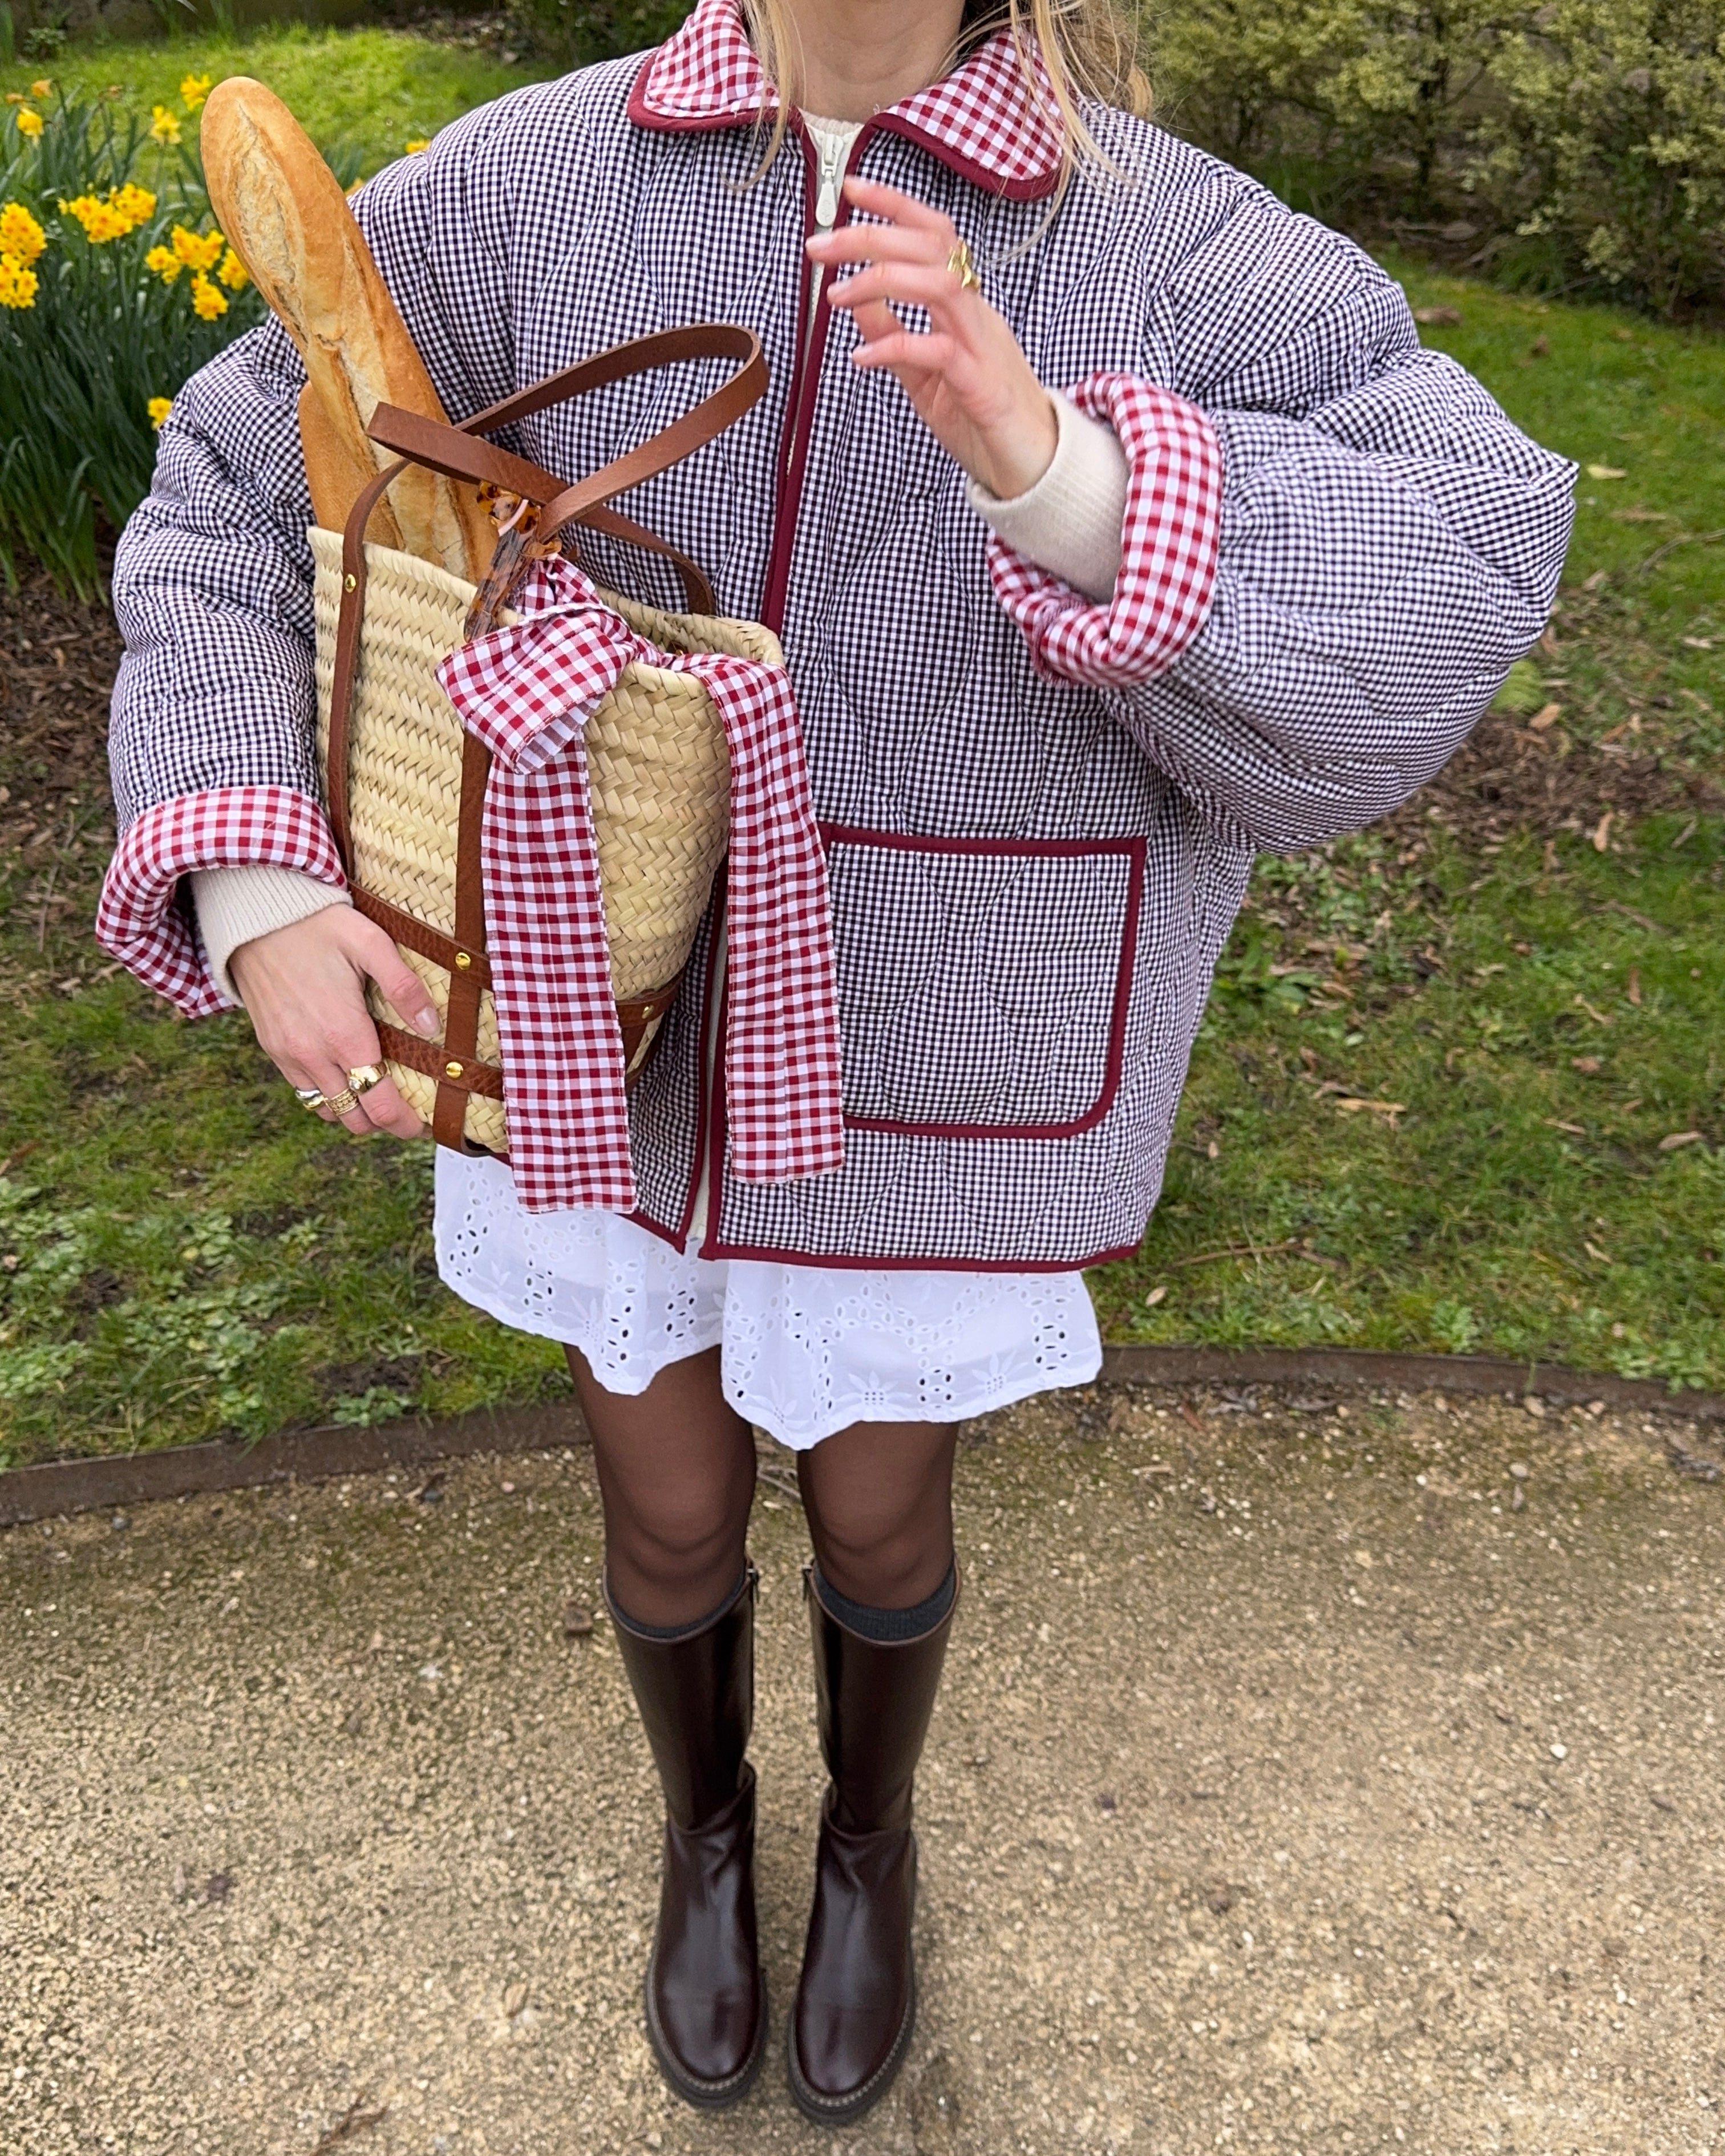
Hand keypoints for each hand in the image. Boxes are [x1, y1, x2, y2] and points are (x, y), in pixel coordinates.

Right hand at [229, 906, 433, 1139]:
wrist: (255, 916)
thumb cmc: (317, 925)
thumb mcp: (370, 942)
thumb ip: (404, 986)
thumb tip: (432, 1026)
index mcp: (343, 1034)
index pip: (379, 1103)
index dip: (404, 1122)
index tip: (423, 1125)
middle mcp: (312, 1053)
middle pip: (354, 1118)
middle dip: (383, 1122)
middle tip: (406, 1111)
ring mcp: (288, 1054)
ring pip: (327, 1109)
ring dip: (354, 1110)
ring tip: (378, 1093)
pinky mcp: (272, 1048)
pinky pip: (303, 1090)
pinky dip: (328, 1094)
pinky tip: (346, 1075)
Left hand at [808, 175, 1058, 501]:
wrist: (1035, 468)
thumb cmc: (984, 422)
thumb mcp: (924, 374)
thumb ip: (892, 334)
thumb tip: (855, 300)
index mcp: (965, 306)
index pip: (934, 234)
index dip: (894, 204)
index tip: (850, 190)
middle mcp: (977, 315)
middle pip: (932, 247)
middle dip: (871, 236)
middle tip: (820, 246)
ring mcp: (984, 347)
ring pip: (939, 285)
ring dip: (882, 279)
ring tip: (837, 294)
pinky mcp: (984, 387)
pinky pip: (939, 352)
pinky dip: (895, 346)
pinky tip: (863, 358)